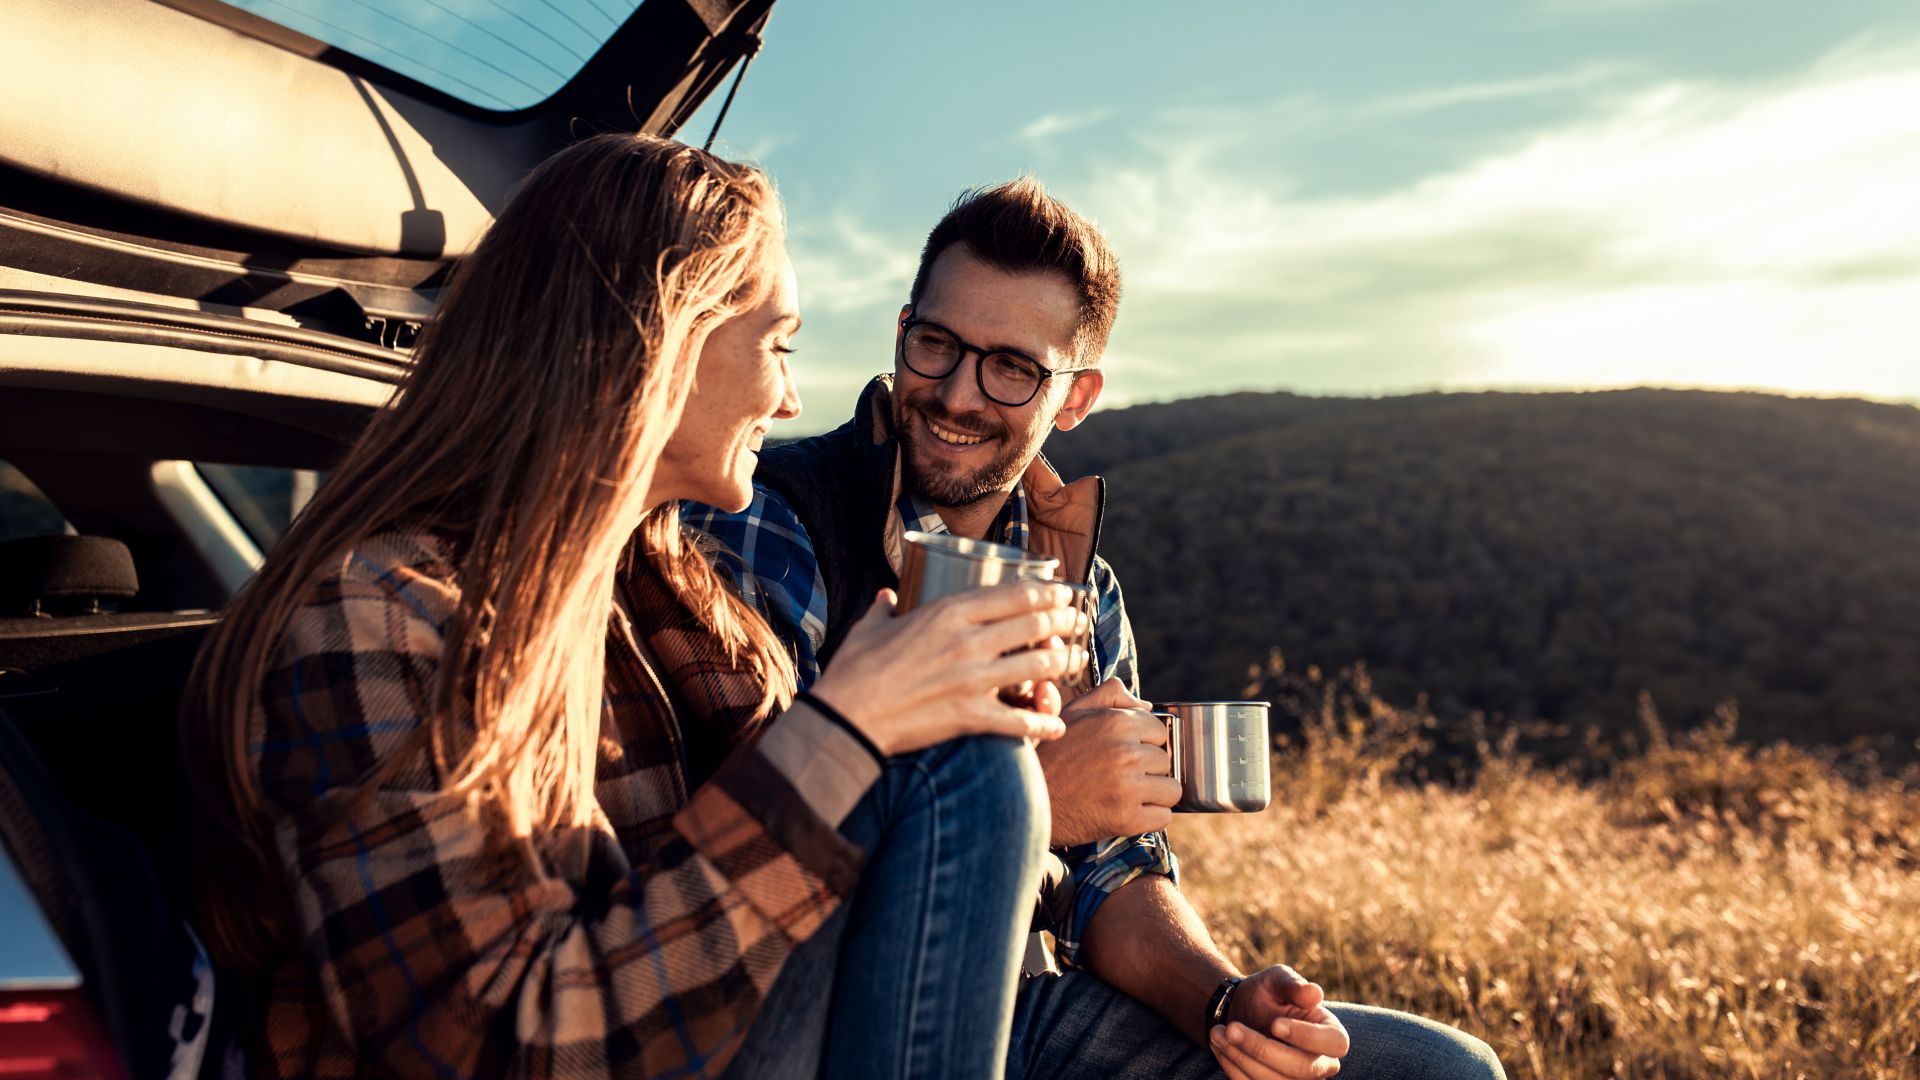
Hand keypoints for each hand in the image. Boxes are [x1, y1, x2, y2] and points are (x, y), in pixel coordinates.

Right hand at [809, 582, 1084, 755]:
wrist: (845, 718)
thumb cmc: (853, 670)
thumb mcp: (868, 627)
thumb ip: (884, 608)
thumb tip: (887, 596)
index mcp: (946, 613)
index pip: (1012, 595)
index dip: (1046, 592)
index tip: (1062, 591)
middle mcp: (967, 642)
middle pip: (1034, 626)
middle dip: (1065, 621)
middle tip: (1079, 621)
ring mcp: (972, 680)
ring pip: (1038, 667)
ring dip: (1063, 663)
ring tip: (1075, 659)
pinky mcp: (971, 717)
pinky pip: (1020, 721)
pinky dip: (1043, 724)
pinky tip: (1056, 725)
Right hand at [1034, 678, 1180, 844]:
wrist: (1024, 801)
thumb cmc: (1051, 754)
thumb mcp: (1074, 712)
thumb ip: (1112, 695)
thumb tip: (1147, 707)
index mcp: (1116, 722)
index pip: (1159, 730)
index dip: (1143, 742)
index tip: (1123, 753)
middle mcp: (1126, 752)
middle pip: (1165, 760)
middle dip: (1148, 768)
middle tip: (1119, 776)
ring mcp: (1128, 787)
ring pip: (1171, 789)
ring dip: (1154, 794)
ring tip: (1126, 794)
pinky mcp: (1127, 818)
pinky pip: (1164, 816)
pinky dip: (1150, 817)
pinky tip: (1127, 812)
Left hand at [1210, 965, 1349, 1078]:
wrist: (1242, 1011)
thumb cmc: (1267, 994)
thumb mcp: (1276, 979)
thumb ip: (1293, 985)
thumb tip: (1314, 993)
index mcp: (1331, 1033)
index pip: (1334, 1043)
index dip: (1306, 1037)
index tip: (1274, 1023)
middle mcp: (1322, 1063)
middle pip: (1302, 1069)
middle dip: (1262, 1049)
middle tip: (1231, 1028)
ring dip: (1241, 1058)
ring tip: (1217, 1033)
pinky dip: (1233, 1068)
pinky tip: (1219, 1046)